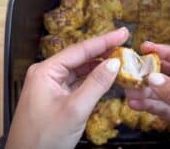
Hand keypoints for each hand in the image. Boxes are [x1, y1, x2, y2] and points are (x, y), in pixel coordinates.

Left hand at [5, 28, 128, 148]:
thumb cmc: (45, 137)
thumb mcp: (75, 109)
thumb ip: (96, 84)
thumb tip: (115, 62)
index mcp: (46, 71)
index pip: (80, 50)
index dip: (104, 40)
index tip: (123, 33)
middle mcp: (48, 74)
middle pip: (80, 58)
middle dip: (103, 52)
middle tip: (124, 44)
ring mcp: (52, 85)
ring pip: (80, 71)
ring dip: (99, 66)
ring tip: (120, 59)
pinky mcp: (58, 97)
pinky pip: (78, 83)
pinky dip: (93, 80)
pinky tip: (106, 76)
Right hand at [125, 41, 169, 148]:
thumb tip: (154, 77)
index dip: (169, 52)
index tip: (148, 48)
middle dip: (155, 71)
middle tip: (136, 67)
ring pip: (166, 92)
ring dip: (148, 91)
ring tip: (131, 90)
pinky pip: (163, 108)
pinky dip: (149, 106)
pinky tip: (136, 104)